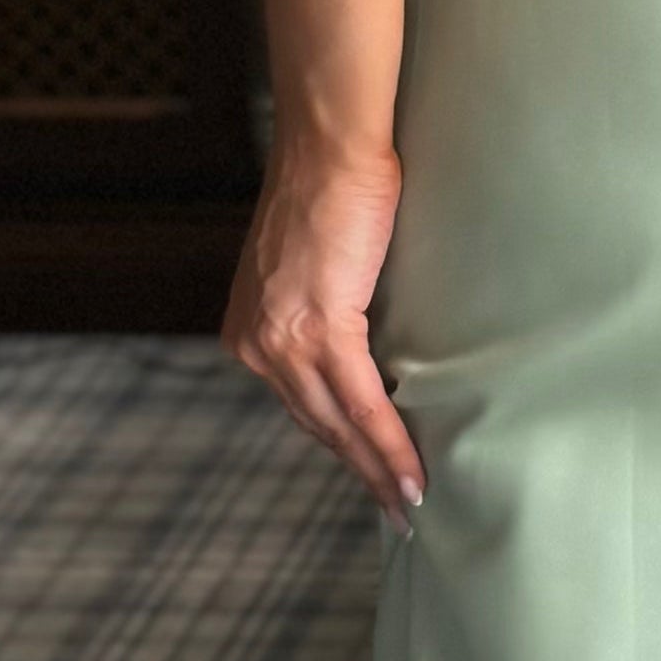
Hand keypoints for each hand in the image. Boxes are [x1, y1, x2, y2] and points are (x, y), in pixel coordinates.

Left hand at [221, 133, 424, 523]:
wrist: (330, 148)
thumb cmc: (332, 190)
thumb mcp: (312, 265)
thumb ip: (322, 310)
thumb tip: (361, 344)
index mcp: (249, 330)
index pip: (299, 405)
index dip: (338, 446)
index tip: (371, 479)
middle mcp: (254, 343)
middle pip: (315, 425)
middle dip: (359, 472)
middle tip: (397, 512)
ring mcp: (282, 338)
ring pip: (336, 425)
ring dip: (378, 470)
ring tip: (411, 503)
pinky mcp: (319, 326)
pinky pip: (360, 402)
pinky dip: (387, 442)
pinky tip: (410, 472)